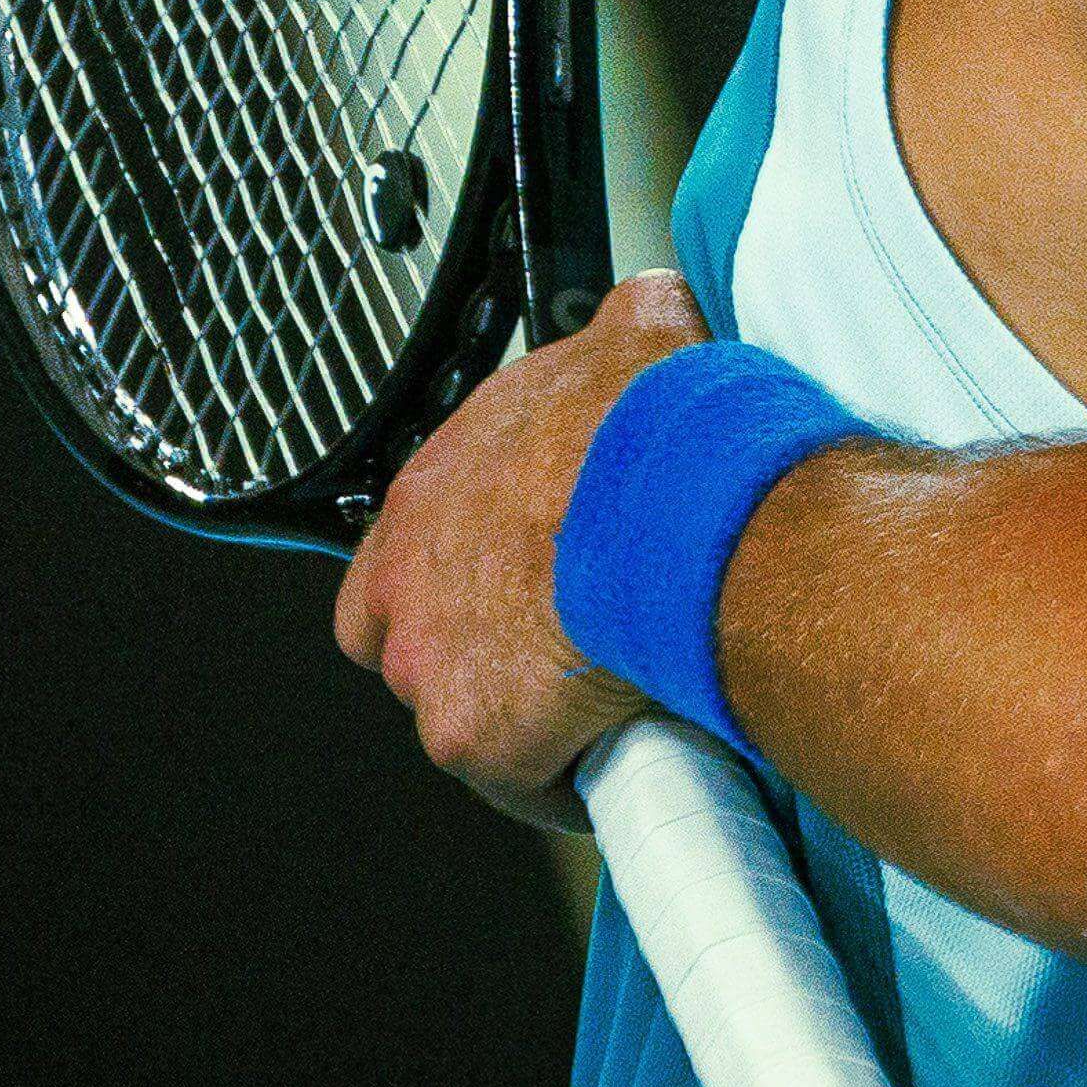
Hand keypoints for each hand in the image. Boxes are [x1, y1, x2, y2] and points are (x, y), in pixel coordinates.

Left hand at [330, 268, 702, 827]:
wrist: (684, 508)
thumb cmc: (661, 426)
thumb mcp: (641, 335)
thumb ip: (624, 324)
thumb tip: (651, 307)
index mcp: (430, 490)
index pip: (402, 556)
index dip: (459, 576)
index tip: (523, 582)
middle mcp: (407, 580)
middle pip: (417, 643)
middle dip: (480, 655)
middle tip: (563, 649)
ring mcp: (434, 665)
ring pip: (465, 715)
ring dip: (525, 714)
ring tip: (607, 699)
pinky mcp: (477, 737)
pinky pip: (521, 779)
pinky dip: (566, 775)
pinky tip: (624, 751)